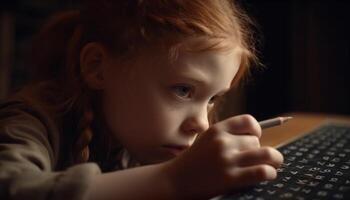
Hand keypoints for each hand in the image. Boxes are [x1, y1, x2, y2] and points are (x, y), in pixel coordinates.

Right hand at [163, 114, 283, 198]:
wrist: (175, 181)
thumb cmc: (193, 162)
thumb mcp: (206, 141)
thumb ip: (226, 137)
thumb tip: (256, 138)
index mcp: (216, 130)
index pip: (248, 121)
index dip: (256, 130)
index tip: (254, 138)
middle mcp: (222, 141)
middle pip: (256, 140)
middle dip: (257, 150)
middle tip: (252, 160)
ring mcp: (227, 159)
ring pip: (266, 153)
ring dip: (271, 161)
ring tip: (269, 166)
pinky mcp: (231, 177)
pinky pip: (263, 171)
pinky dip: (270, 173)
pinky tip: (267, 175)